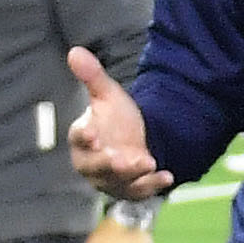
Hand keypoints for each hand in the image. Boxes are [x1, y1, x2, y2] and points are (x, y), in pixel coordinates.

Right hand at [67, 46, 171, 201]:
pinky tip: (167, 176)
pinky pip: (139, 191)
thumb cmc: (115, 120)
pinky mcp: (129, 190)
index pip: (78, 138)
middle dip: (108, 164)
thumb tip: (75, 51)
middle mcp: (92, 163)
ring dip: (133, 174)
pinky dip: (153, 185)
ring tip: (149, 162)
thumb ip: (93, 77)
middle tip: (120, 159)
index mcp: (82, 139)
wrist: (138, 141)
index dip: (83, 136)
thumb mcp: (108, 95)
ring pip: (118, 181)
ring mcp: (111, 180)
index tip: (91, 132)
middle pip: (96, 167)